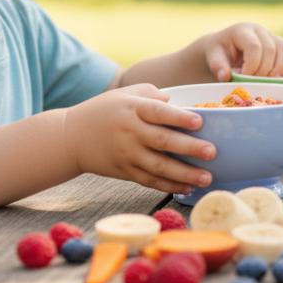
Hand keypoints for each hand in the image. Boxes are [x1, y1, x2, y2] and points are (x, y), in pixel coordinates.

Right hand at [63, 84, 216, 194]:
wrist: (70, 137)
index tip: (199, 121)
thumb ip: (152, 94)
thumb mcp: (125, 94)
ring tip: (206, 178)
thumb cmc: (104, 111)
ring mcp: (127, 154)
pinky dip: (169, 186)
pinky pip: (150, 181)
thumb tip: (177, 102)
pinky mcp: (124, 171)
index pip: (157, 112)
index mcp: (132, 109)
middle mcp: (130, 132)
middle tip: (212, 152)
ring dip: (184, 174)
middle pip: (162, 141)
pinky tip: (188, 188)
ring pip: (158, 167)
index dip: (178, 118)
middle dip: (189, 148)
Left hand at [200, 22, 282, 81]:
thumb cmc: (218, 53)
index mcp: (242, 30)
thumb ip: (218, 67)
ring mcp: (271, 36)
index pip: (254, 46)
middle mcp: (259, 30)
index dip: (252, 65)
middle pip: (270, 49)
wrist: (223, 49)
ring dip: (278, 69)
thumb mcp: (213, 58)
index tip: (244, 77)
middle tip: (254, 82)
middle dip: (264, 70)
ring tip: (268, 81)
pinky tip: (280, 78)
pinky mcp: (279, 45)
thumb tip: (225, 76)